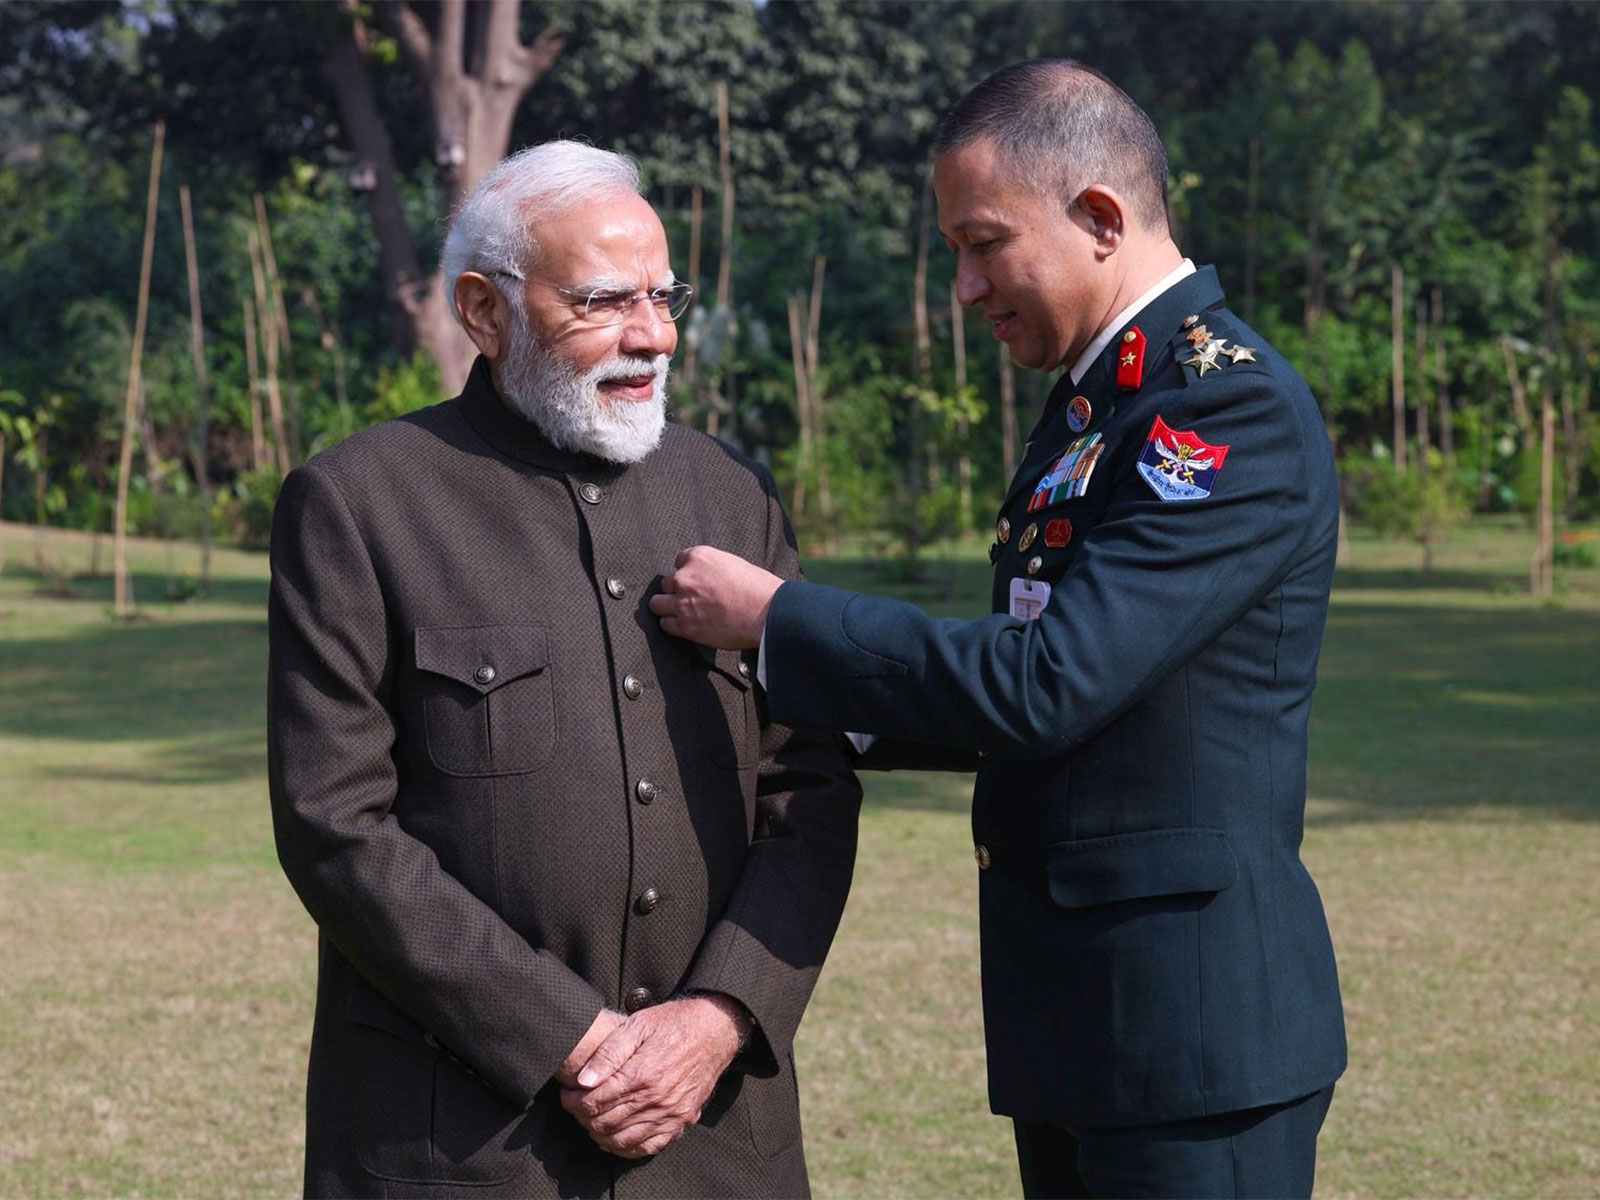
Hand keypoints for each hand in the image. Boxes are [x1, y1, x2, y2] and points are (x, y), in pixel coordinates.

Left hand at [559, 995, 746, 1158]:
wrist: (715, 1029)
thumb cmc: (674, 1022)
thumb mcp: (638, 1025)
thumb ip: (608, 1052)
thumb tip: (583, 1079)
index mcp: (642, 1074)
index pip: (595, 1101)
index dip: (573, 1100)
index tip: (567, 1092)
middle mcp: (657, 1098)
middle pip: (605, 1122)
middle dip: (582, 1116)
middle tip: (575, 1104)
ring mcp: (671, 1113)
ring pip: (623, 1138)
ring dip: (599, 1133)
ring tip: (591, 1118)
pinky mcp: (682, 1120)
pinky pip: (649, 1146)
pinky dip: (626, 1147)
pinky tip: (614, 1138)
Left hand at [649, 546, 780, 649]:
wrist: (766, 613)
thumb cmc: (760, 588)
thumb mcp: (735, 564)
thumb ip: (715, 569)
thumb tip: (710, 579)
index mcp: (699, 557)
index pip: (679, 560)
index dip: (688, 572)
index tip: (695, 580)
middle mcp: (685, 577)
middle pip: (667, 581)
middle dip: (677, 589)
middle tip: (691, 598)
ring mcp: (682, 602)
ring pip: (658, 603)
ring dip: (667, 607)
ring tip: (679, 612)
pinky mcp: (685, 626)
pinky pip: (665, 624)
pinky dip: (673, 625)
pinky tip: (684, 626)